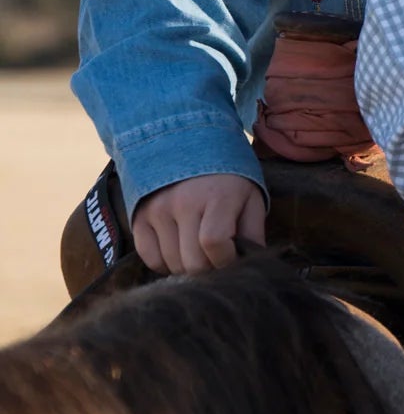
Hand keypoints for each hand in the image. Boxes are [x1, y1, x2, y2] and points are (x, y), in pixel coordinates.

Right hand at [133, 173, 266, 273]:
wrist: (189, 145)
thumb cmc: (228, 178)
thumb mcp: (250, 198)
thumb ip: (253, 233)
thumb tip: (251, 265)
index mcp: (218, 195)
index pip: (214, 242)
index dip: (226, 259)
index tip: (232, 256)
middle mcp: (184, 201)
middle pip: (192, 261)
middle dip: (209, 268)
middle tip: (216, 257)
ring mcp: (158, 209)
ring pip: (172, 264)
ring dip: (188, 266)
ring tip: (199, 250)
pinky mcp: (140, 217)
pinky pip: (150, 259)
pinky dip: (165, 264)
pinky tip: (178, 250)